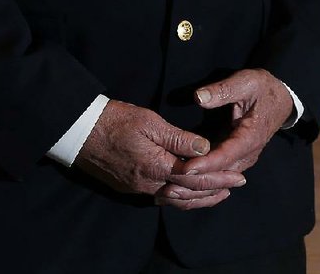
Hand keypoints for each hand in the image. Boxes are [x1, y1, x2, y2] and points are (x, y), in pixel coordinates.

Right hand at [75, 100, 244, 209]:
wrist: (80, 130)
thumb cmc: (115, 119)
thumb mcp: (149, 121)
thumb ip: (178, 138)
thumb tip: (205, 147)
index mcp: (156, 167)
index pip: (196, 178)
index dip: (219, 177)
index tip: (239, 176)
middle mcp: (149, 184)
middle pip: (188, 194)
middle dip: (214, 190)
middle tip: (236, 186)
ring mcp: (138, 188)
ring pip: (176, 200)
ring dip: (199, 198)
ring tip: (218, 193)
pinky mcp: (130, 186)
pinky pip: (162, 197)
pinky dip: (181, 197)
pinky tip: (187, 191)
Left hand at [177, 69, 292, 179]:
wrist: (281, 98)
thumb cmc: (262, 88)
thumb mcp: (245, 82)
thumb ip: (222, 90)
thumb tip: (199, 98)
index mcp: (250, 137)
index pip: (226, 156)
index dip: (206, 164)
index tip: (186, 169)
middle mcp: (247, 154)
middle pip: (220, 174)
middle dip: (196, 182)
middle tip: (170, 190)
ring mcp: (241, 158)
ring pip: (218, 178)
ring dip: (196, 185)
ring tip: (171, 194)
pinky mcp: (234, 157)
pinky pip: (218, 173)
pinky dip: (201, 180)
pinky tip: (182, 185)